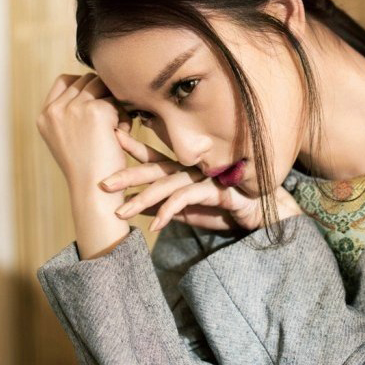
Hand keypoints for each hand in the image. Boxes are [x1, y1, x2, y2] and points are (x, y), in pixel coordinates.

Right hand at [36, 71, 131, 192]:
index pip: (65, 80)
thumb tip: (95, 81)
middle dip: (103, 94)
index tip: (99, 102)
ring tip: (118, 127)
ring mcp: (73, 109)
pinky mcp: (94, 111)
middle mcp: (55, 110)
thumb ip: (71, 112)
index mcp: (45, 116)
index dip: (85, 87)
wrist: (94, 192)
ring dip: (114, 102)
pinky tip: (122, 134)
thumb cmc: (88, 168)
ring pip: (101, 86)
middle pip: (86, 80)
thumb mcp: (68, 137)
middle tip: (113, 119)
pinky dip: (123, 116)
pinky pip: (115, 100)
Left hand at [100, 127, 302, 233]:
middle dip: (127, 174)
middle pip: (154, 169)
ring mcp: (203, 177)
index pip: (153, 157)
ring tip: (121, 212)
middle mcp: (191, 169)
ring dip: (142, 199)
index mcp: (183, 170)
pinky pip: (187, 199)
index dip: (132, 148)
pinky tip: (154, 224)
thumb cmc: (224, 209)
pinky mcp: (215, 189)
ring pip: (167, 184)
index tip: (109, 140)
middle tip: (102, 182)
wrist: (261, 214)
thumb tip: (139, 208)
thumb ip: (165, 205)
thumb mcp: (188, 211)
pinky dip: (169, 212)